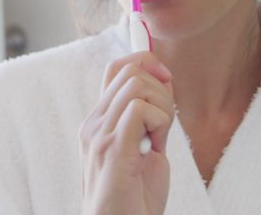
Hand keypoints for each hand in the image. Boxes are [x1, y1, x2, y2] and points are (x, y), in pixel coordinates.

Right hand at [78, 51, 174, 214]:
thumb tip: (164, 83)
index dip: (146, 62)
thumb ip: (149, 117)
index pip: (117, 68)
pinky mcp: (113, 147)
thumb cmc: (135, 199)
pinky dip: (160, 122)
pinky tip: (155, 147)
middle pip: (130, 70)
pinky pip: (141, 109)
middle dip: (161, 89)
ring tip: (159, 138)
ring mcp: (100, 134)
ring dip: (162, 107)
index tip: (166, 81)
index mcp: (99, 122)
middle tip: (164, 123)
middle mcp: (94, 124)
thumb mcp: (145, 148)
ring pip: (137, 85)